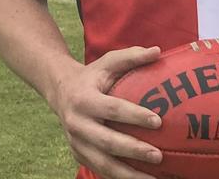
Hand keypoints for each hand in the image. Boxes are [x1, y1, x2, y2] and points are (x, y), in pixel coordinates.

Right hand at [48, 45, 163, 178]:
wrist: (60, 91)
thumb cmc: (93, 77)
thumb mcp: (107, 62)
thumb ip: (132, 56)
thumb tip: (158, 51)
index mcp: (84, 99)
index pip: (112, 109)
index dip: (134, 115)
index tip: (158, 121)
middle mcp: (77, 123)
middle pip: (107, 142)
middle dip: (133, 150)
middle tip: (159, 156)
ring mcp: (76, 142)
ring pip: (103, 164)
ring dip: (129, 175)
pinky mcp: (79, 155)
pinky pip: (101, 171)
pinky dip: (121, 178)